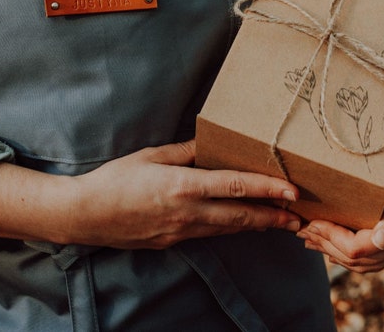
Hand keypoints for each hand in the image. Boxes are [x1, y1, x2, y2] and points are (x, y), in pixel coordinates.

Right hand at [67, 140, 301, 248]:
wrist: (86, 215)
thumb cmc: (115, 180)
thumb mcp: (151, 156)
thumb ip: (184, 152)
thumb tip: (208, 143)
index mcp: (184, 186)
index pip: (235, 187)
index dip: (267, 189)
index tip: (291, 190)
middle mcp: (188, 212)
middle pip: (240, 216)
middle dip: (272, 216)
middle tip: (297, 216)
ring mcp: (181, 231)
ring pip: (227, 229)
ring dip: (255, 225)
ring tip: (277, 221)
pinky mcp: (172, 241)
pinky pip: (208, 234)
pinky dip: (229, 230)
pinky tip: (238, 225)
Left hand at [296, 53, 383, 272]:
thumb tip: (380, 241)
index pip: (357, 249)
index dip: (330, 238)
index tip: (311, 222)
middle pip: (356, 260)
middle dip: (326, 246)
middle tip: (301, 231)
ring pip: (362, 263)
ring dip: (333, 252)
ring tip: (310, 240)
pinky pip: (372, 259)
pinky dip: (349, 256)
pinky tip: (334, 251)